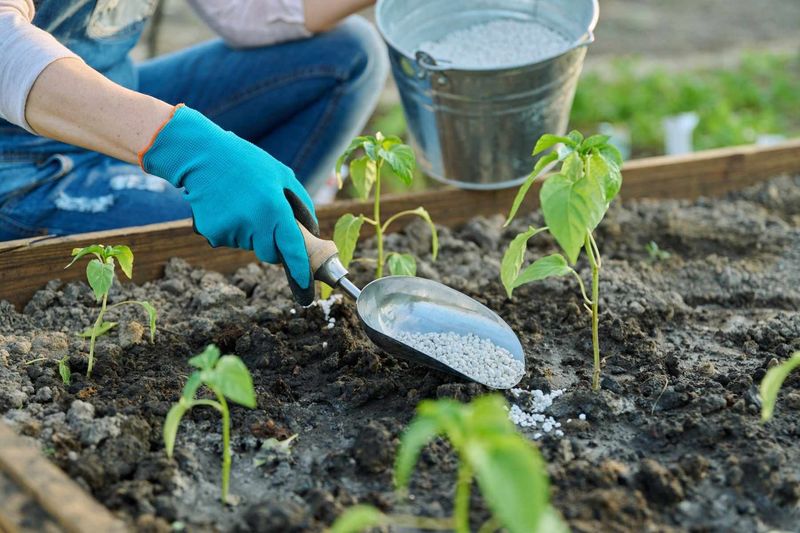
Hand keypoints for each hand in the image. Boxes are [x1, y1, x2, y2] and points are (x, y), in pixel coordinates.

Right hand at [140, 105, 317, 304]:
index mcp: (274, 208)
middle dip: (272, 244)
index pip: (292, 248)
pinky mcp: (213, 232)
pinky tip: (226, 206)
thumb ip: (301, 206)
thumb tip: (311, 233)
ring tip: (241, 202)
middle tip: (264, 217)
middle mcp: (254, 223)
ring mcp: (231, 230)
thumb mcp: (282, 175)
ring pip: (249, 246)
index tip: (307, 286)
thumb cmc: (248, 163)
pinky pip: (230, 240)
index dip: (301, 270)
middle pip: (270, 255)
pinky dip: (232, 229)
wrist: (203, 155)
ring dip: (250, 232)